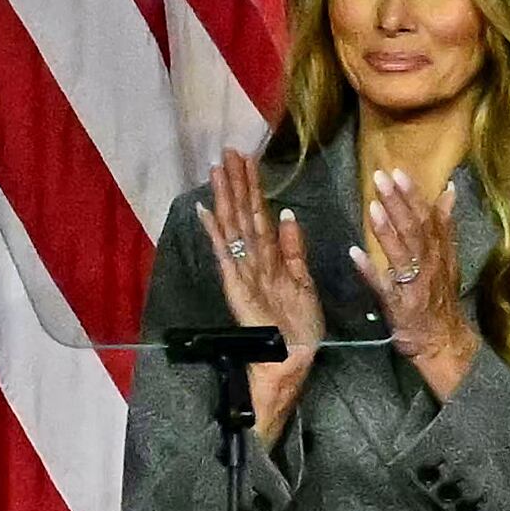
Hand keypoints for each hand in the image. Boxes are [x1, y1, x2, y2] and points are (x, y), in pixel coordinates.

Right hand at [197, 148, 322, 447]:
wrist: (292, 360)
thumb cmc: (299, 327)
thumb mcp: (304, 281)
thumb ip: (294, 249)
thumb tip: (288, 214)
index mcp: (269, 258)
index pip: (259, 214)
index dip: (253, 186)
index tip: (247, 158)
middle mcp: (251, 260)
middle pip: (243, 214)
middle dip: (236, 183)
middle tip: (228, 150)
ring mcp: (241, 272)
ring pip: (233, 227)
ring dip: (225, 197)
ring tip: (218, 168)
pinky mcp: (236, 287)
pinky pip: (226, 254)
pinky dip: (215, 233)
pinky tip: (205, 210)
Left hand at [357, 165, 475, 395]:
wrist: (443, 340)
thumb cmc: (439, 297)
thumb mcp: (448, 259)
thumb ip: (445, 226)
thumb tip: (449, 191)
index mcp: (440, 252)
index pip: (429, 217)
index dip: (414, 195)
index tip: (399, 172)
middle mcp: (430, 264)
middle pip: (415, 229)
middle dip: (398, 202)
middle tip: (381, 178)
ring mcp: (414, 284)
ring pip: (402, 253)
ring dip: (387, 230)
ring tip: (372, 207)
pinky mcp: (400, 304)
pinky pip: (383, 285)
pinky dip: (369, 270)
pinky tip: (354, 253)